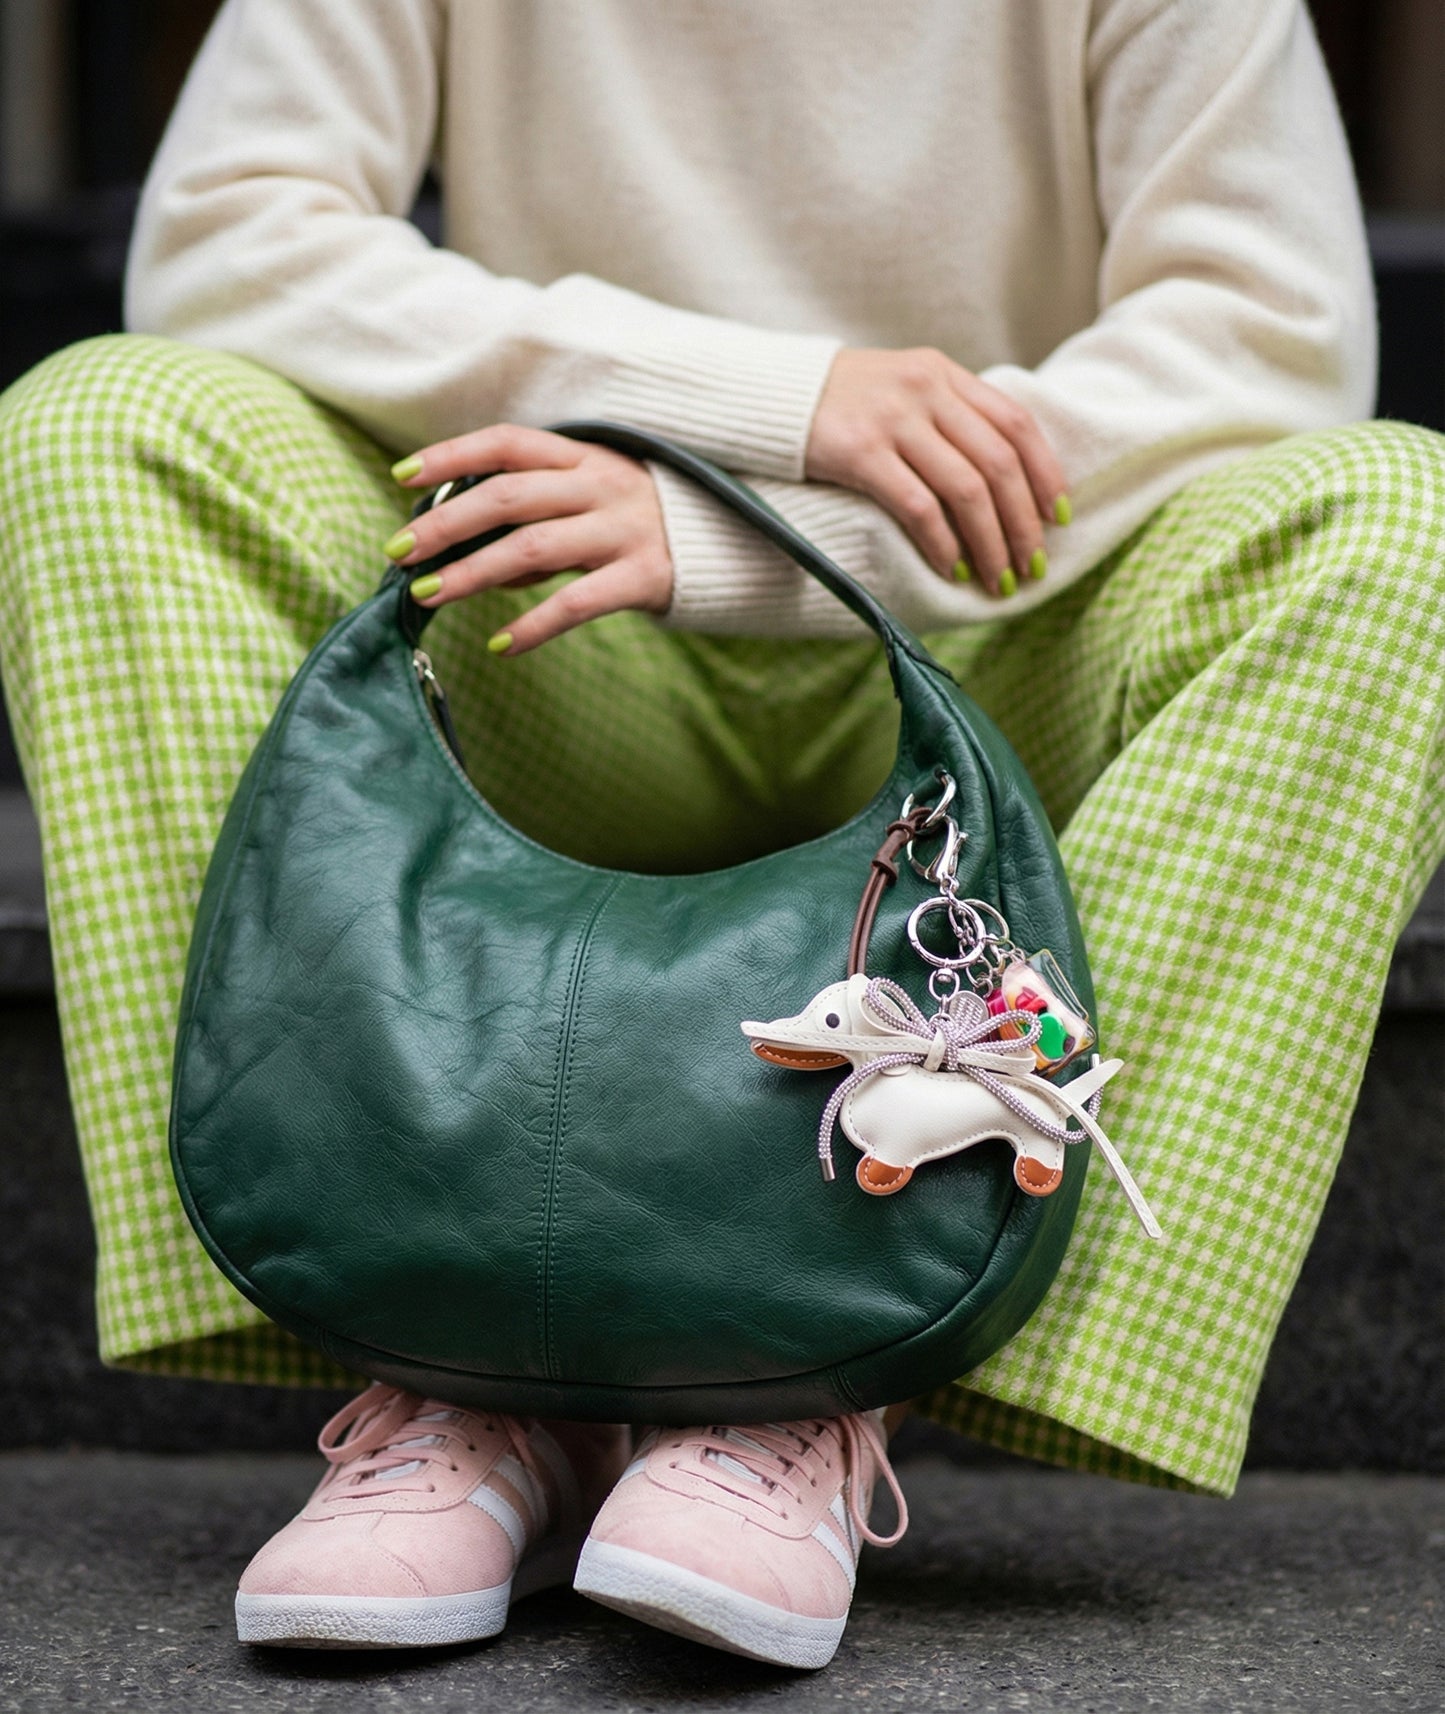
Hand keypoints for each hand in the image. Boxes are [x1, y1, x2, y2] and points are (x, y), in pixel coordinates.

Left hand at [386, 426, 672, 653]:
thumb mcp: (594, 503)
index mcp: (585, 458)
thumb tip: (474, 553)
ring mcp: (624, 531)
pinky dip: (534, 625)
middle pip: (507, 497)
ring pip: (532, 548)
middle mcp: (602, 486)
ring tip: (429, 594)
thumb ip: (539, 520)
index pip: (508, 443)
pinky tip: (500, 645)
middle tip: (400, 551)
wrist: (736, 546)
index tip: (403, 476)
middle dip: (445, 523)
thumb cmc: (646, 525)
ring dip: (471, 573)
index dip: (452, 454)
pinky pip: (577, 603)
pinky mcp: (644, 577)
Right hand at [805, 348, 1068, 597]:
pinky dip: (943, 544)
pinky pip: (918, 506)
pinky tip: (951, 568)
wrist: (768, 394)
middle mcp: (925, 391)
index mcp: (943, 374)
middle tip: (1030, 568)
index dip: (1046, 475)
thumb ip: (949, 417)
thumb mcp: (902, 390)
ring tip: (996, 580)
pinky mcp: (860, 453)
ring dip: (990, 544)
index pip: (1017, 423)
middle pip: (999, 464)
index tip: (1057, 520)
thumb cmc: (840, 404)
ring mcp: (893, 420)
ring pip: (967, 490)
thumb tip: (1002, 479)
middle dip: (1022, 524)